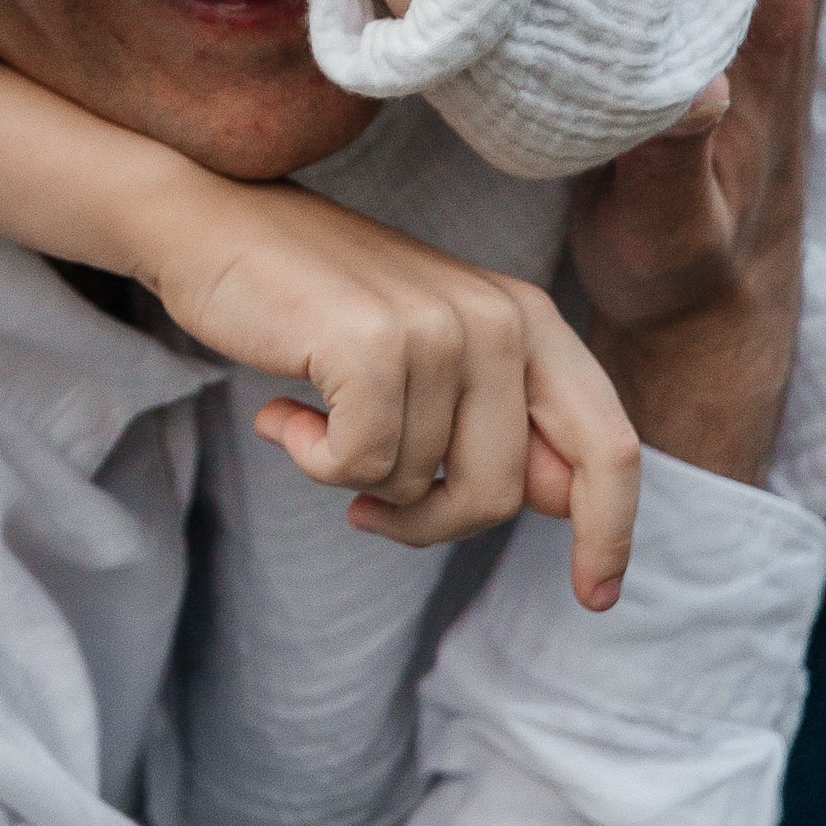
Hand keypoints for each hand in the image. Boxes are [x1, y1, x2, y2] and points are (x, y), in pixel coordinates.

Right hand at [138, 168, 640, 597]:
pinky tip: (283, 413)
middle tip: (366, 508)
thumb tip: (562, 501)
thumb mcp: (432, 355)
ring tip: (314, 414)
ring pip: (417, 486)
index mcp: (529, 319)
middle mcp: (499, 318)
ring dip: (352, 476)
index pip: (608, 445)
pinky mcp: (371, 345)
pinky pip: (357, 468)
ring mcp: (437, 328)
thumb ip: (500, 420)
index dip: (610, 533)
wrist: (214, 227)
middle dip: (430, 523)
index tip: (597, 598)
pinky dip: (312, 458)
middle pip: (501, 494)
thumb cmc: (319, 304)